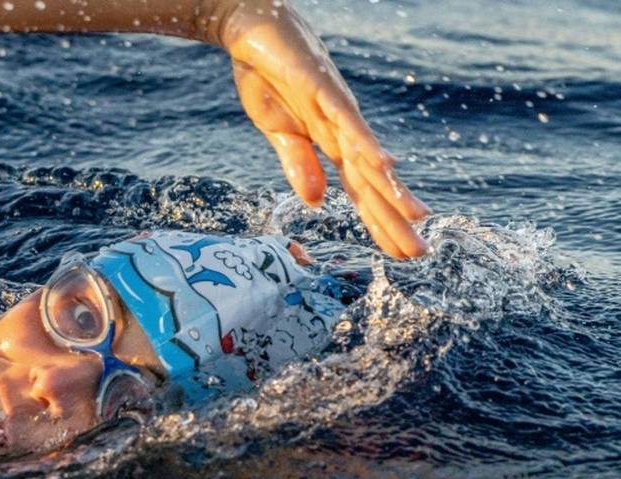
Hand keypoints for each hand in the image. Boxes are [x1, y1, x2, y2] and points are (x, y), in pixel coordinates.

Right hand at [218, 1, 431, 257]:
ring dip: (391, 187)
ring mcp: (335, 109)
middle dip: (394, 217)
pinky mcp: (322, 88)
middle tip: (419, 253)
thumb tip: (315, 203)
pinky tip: (385, 165)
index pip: (360, 190)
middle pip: (371, 181)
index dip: (379, 222)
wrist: (252, 30)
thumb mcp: (277, 131)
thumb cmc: (266, 77)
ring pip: (366, 156)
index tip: (399, 253)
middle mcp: (342, 130)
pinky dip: (365, 144)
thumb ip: (298, 164)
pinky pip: (346, 121)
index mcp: (329, 144)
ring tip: (417, 218)